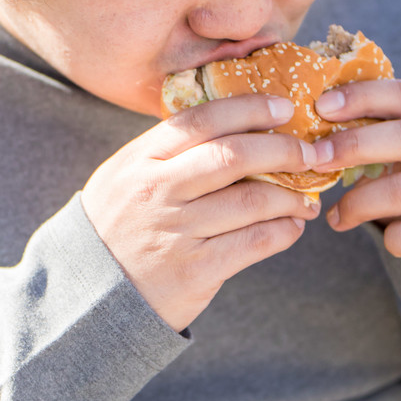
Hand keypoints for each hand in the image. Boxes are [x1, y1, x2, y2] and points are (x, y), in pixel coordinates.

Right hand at [81, 95, 322, 331]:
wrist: (89, 292)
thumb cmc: (119, 226)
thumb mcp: (126, 177)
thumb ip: (169, 152)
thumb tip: (236, 124)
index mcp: (141, 161)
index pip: (201, 121)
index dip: (248, 109)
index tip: (283, 107)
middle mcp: (157, 192)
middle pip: (232, 156)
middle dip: (283, 149)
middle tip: (311, 151)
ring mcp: (176, 232)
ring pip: (251, 201)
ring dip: (292, 196)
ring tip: (307, 197)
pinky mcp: (195, 271)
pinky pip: (253, 243)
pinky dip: (283, 231)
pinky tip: (292, 226)